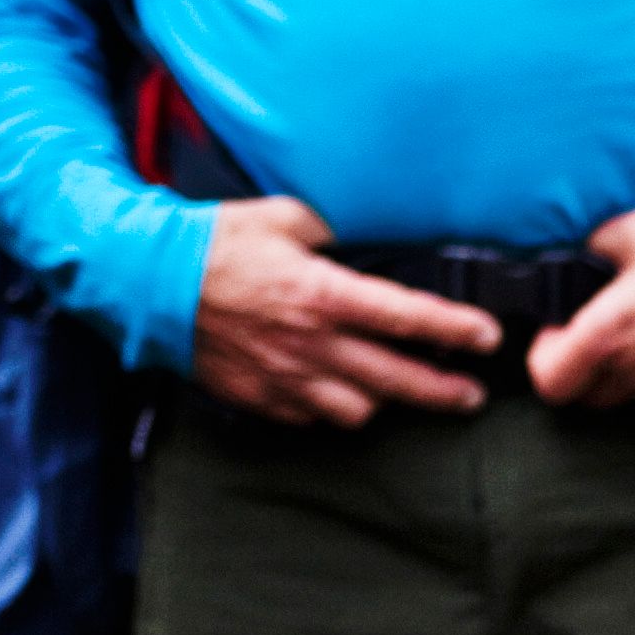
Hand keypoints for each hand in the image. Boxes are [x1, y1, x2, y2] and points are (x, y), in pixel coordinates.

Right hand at [187, 197, 497, 426]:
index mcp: (323, 294)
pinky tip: (335, 395)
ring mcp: (284, 378)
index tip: (487, 338)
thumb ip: (329, 234)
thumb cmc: (215, 241)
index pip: (406, 317)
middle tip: (471, 396)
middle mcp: (311, 344)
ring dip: (380, 401)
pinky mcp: (258, 398)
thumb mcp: (283, 217)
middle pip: (395, 379)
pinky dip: (327, 409)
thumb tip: (354, 243)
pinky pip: (309, 417)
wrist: (147, 282)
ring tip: (395, 392)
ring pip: (355, 410)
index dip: (454, 330)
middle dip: (441, 390)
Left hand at [525, 208, 634, 408]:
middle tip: (600, 332)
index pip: (549, 380)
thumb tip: (579, 259)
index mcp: (608, 334)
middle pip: (588, 396)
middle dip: (585, 369)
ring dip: (627, 374)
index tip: (557, 334)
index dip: (545, 358)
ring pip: (630, 397)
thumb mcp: (632, 230)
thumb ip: (593, 249)